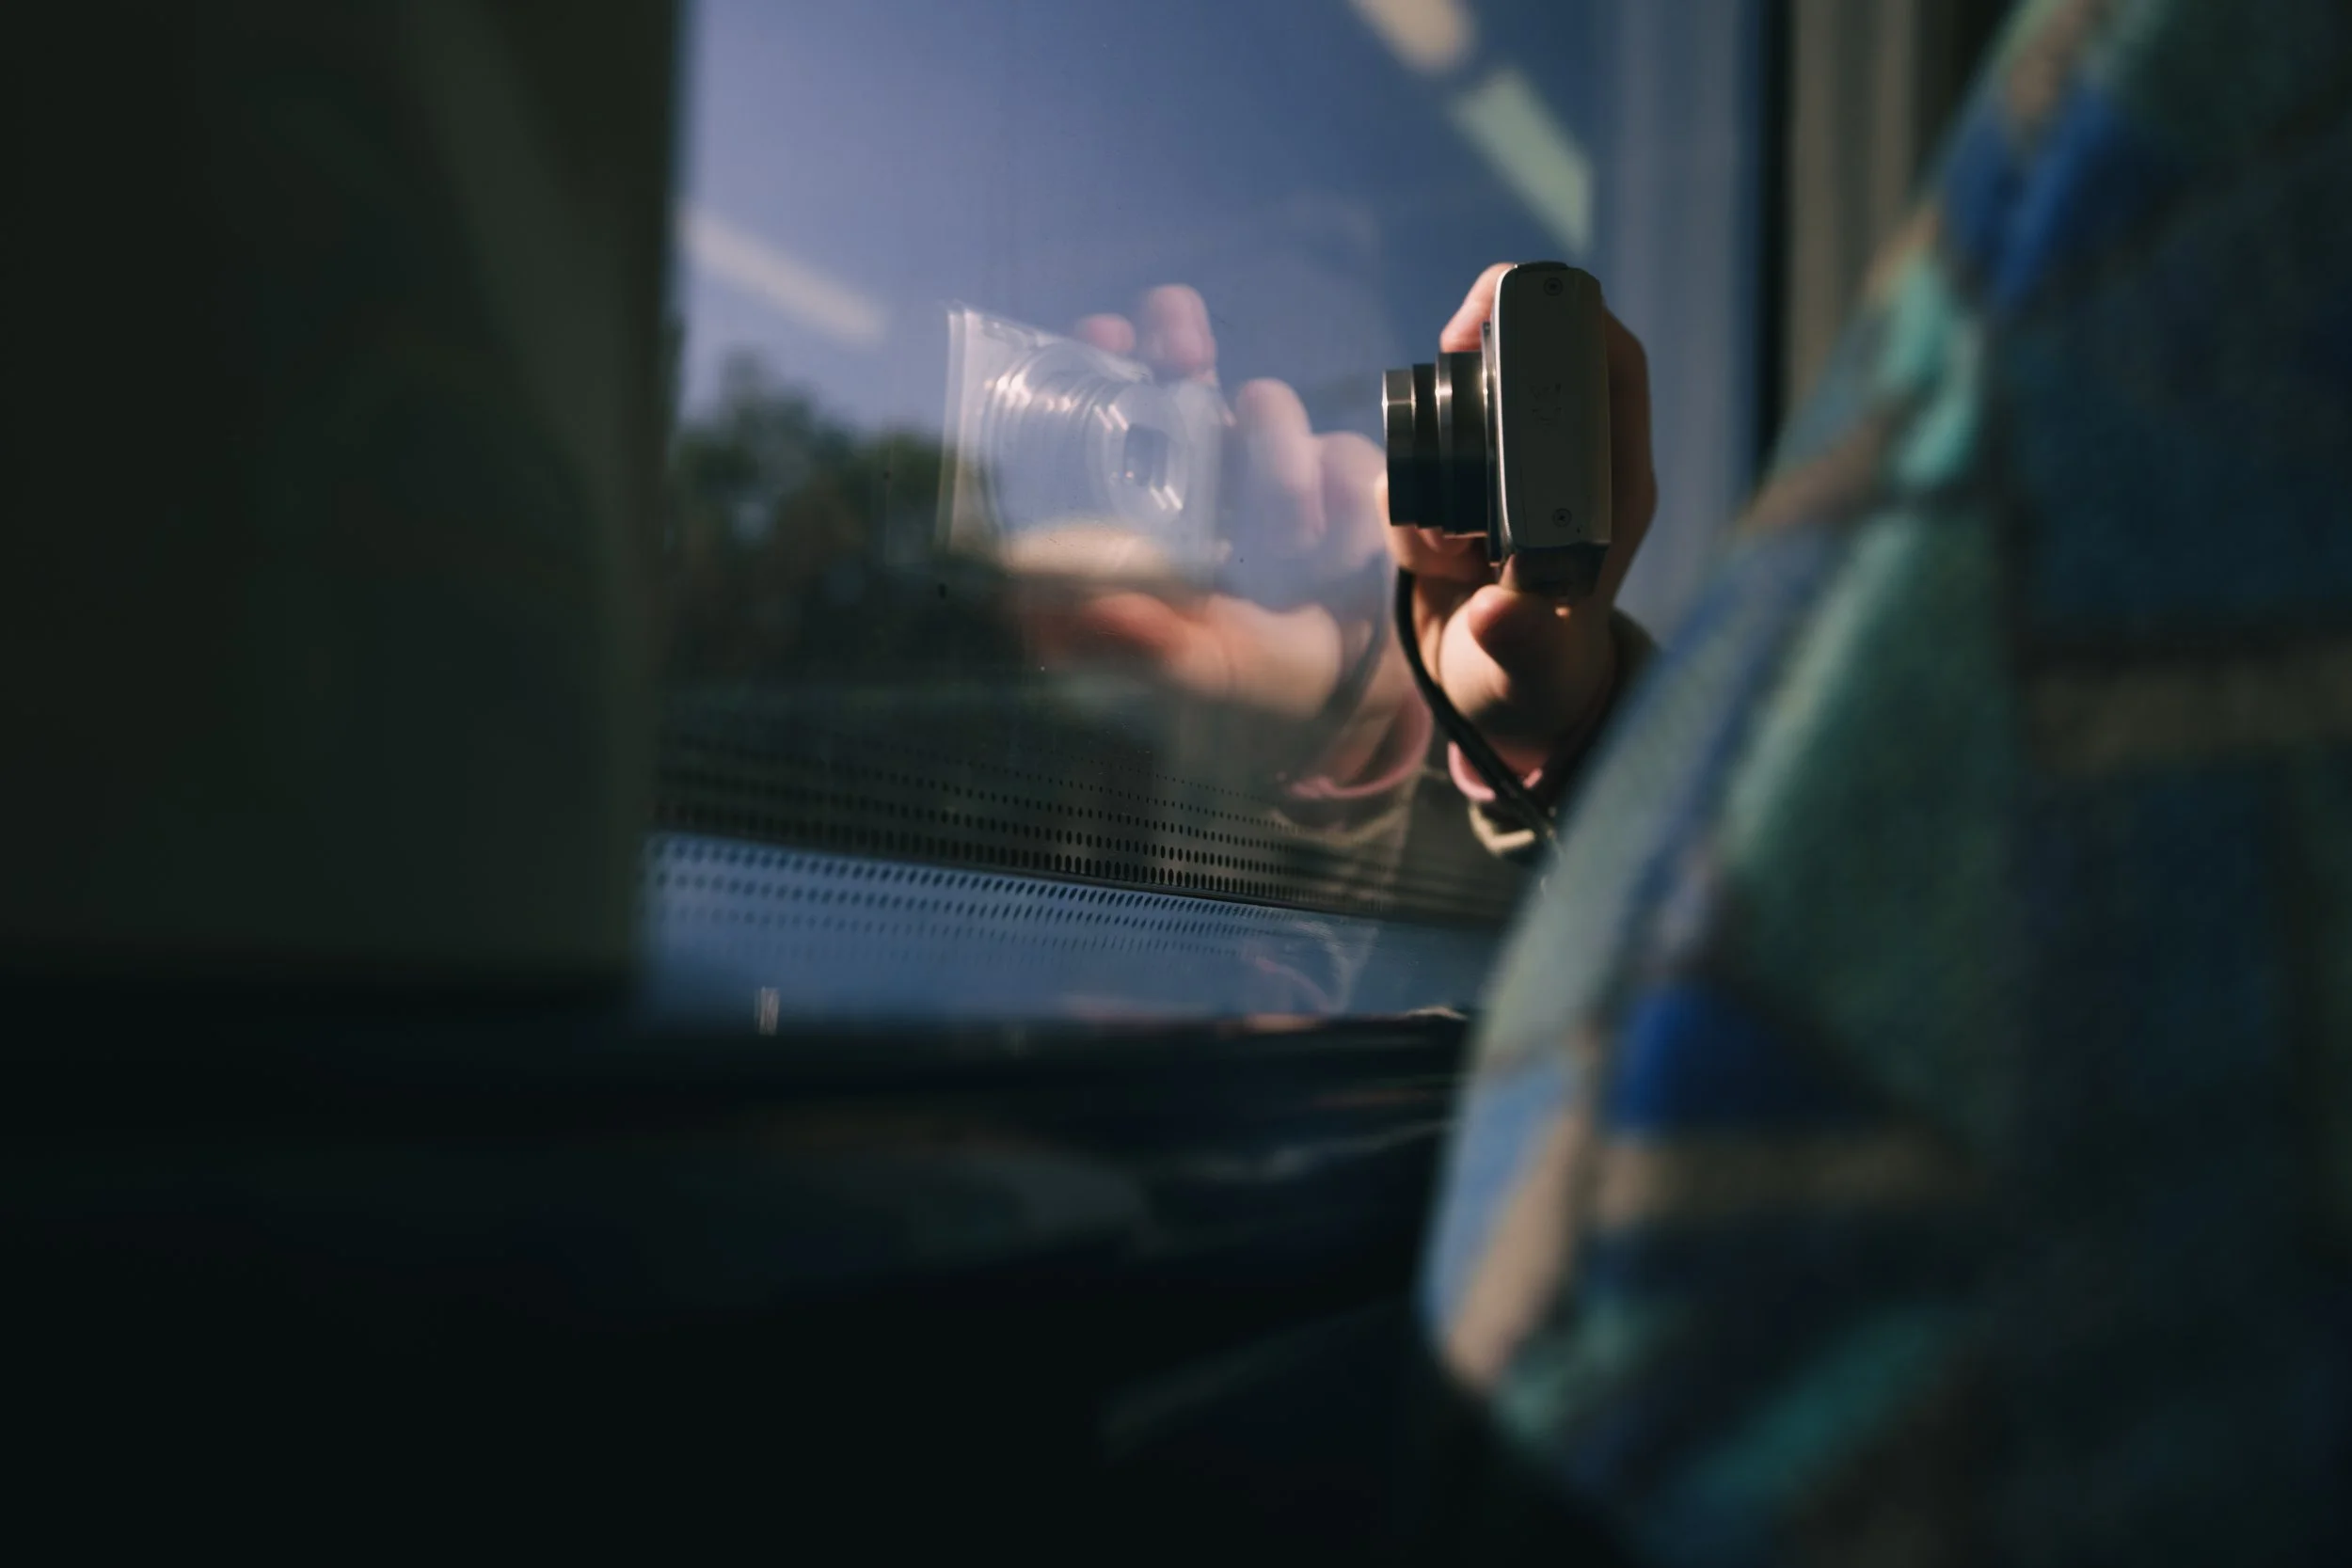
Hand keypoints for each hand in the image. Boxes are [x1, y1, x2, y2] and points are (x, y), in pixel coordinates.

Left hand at [1017, 285, 1415, 782]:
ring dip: (1281, 459)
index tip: (1108, 342)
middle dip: (1175, 335)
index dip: (1091, 361)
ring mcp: (1268, 468)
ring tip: (1299, 540)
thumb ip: (1141, 644)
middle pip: (1171, 361)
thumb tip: (1062, 610)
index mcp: (1142, 510)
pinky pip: (1340, 451)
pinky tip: (1343, 548)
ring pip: (1263, 405)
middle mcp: (1198, 475)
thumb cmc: (1254, 689)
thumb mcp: (1195, 674)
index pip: (1103, 411)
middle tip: (1184, 354)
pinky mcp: (1339, 476)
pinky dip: (1343, 493)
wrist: (1358, 699)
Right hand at [1389, 264, 1656, 776]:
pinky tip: (1432, 570)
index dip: (1567, 320)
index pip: (1612, 366)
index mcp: (1613, 488)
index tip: (1495, 329)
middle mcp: (1565, 471)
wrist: (1502, 707)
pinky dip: (1404, 509)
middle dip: (1478, 371)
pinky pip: (1417, 467)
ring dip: (1429, 463)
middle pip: (1532, 363)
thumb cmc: (1540, 686)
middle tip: (1443, 396)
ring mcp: (1507, 481)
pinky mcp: (1457, 499)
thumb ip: (1522, 644)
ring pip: (1461, 414)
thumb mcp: (1534, 672)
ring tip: (1446, 552)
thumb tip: (1497, 611)